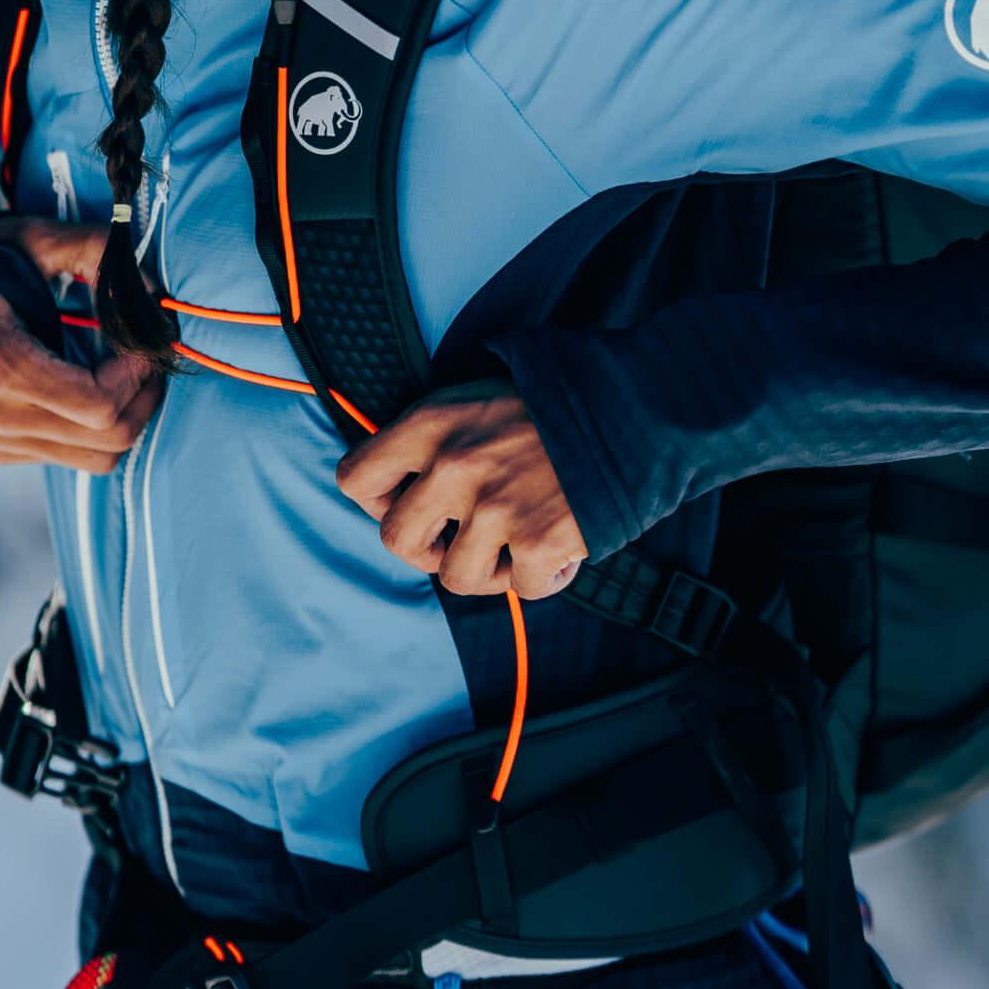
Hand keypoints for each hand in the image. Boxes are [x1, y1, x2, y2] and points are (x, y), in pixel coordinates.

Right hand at [0, 219, 159, 469]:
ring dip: (127, 416)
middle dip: (143, 396)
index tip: (139, 341)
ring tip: (124, 374)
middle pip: (108, 438)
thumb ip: (93, 249)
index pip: (99, 404)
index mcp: (2, 365)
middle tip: (144, 358)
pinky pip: (74, 458)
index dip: (136, 375)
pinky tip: (88, 387)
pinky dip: (96, 429)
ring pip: (98, 457)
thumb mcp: (34, 240)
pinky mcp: (0, 450)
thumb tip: (149, 289)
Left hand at [335, 389, 587, 596]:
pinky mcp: (539, 541)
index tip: (412, 501)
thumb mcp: (476, 398)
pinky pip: (523, 589)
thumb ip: (434, 439)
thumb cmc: (551, 405)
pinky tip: (561, 549)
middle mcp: (454, 466)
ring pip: (456, 577)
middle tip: (461, 539)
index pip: (355, 477)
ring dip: (488, 570)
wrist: (633, 407)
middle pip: (396, 540)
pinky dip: (544, 578)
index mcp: (431, 424)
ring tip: (518, 543)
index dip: (378, 500)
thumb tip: (400, 490)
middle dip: (426, 549)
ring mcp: (496, 507)